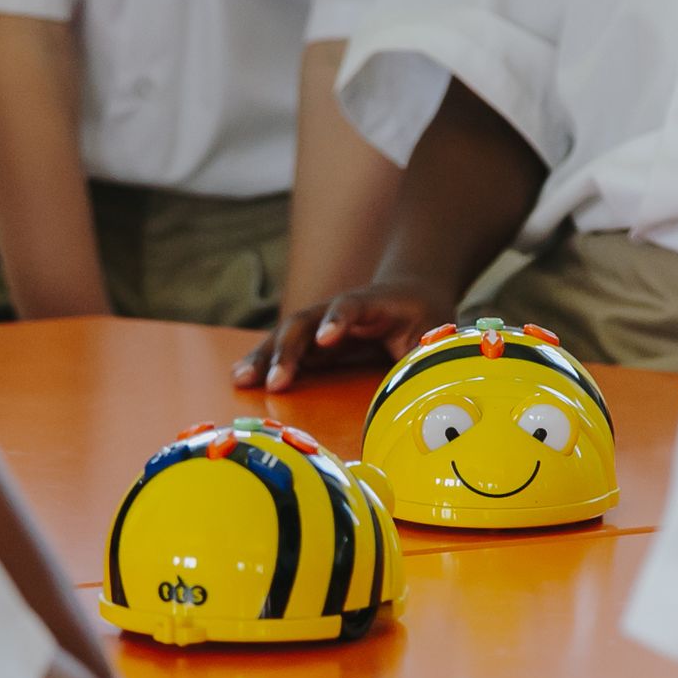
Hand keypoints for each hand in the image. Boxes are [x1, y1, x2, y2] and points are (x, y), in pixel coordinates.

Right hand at [233, 278, 455, 391]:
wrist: (411, 291)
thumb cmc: (426, 317)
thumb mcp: (437, 332)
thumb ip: (429, 353)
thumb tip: (428, 385)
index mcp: (376, 304)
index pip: (353, 306)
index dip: (338, 319)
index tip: (326, 338)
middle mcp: (340, 309)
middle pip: (307, 321)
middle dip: (289, 350)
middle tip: (275, 381)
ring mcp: (322, 322)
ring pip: (288, 334)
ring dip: (265, 355)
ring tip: (242, 378)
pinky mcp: (314, 338)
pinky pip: (285, 348)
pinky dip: (263, 361)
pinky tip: (240, 377)